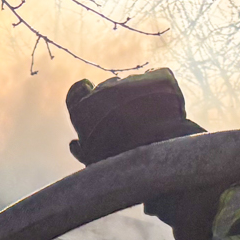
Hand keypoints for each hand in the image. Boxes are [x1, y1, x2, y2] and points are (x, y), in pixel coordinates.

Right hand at [66, 67, 201, 164]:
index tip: (92, 99)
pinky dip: (161, 87)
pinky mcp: (159, 78)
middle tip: (128, 118)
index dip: (84, 93)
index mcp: (83, 108)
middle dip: (115, 99)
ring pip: (134, 84)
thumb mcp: (93, 162)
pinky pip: (159, 76)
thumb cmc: (120, 163)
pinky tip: (165, 104)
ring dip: (139, 95)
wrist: (157, 156)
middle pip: (108, 87)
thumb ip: (81, 150)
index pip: (77, 91)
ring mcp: (133, 82)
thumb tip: (74, 144)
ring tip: (150, 117)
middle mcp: (105, 89)